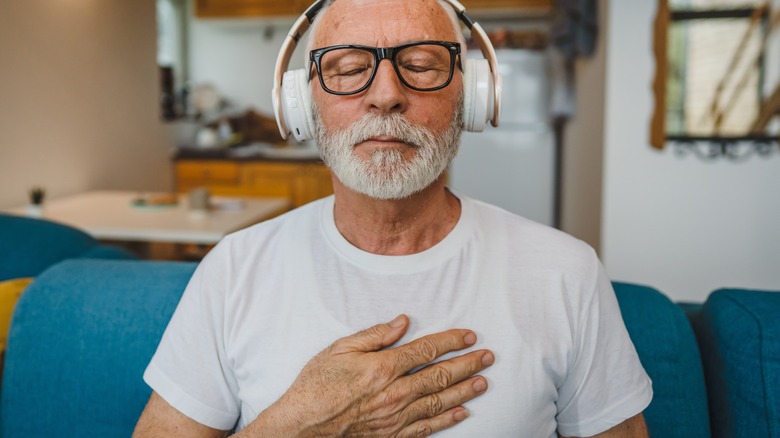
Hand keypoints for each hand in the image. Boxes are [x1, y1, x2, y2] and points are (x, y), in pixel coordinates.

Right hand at [244, 314, 493, 436]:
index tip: (469, 335)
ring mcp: (395, 417)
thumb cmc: (317, 384)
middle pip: (440, 376)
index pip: (427, 350)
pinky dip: (447, 420)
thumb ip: (375, 335)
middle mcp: (395, 393)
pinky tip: (461, 414)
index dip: (451, 341)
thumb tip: (403, 322)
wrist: (303, 425)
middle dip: (468, 364)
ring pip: (439, 402)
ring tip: (483, 382)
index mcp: (383, 368)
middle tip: (488, 356)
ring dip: (464, 391)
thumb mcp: (341, 349)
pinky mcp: (392, 435)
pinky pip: (426, 428)